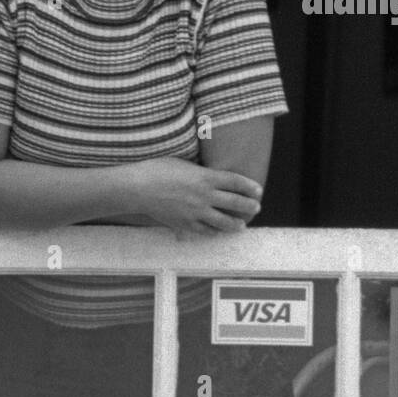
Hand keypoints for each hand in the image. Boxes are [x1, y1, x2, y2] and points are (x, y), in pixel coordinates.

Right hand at [115, 158, 261, 234]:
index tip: (259, 190)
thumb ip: (201, 172)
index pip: (236, 182)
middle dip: (249, 206)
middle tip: (256, 208)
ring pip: (223, 222)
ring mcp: (196, 212)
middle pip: (235, 203)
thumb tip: (213, 176)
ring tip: (242, 225)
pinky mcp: (185, 224)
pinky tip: (219, 232)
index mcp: (205, 177)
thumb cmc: (158, 170)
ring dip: (236, 224)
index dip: (250, 187)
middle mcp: (204, 196)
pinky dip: (215, 232)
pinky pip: (205, 231)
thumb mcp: (184, 164)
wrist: (138, 188)